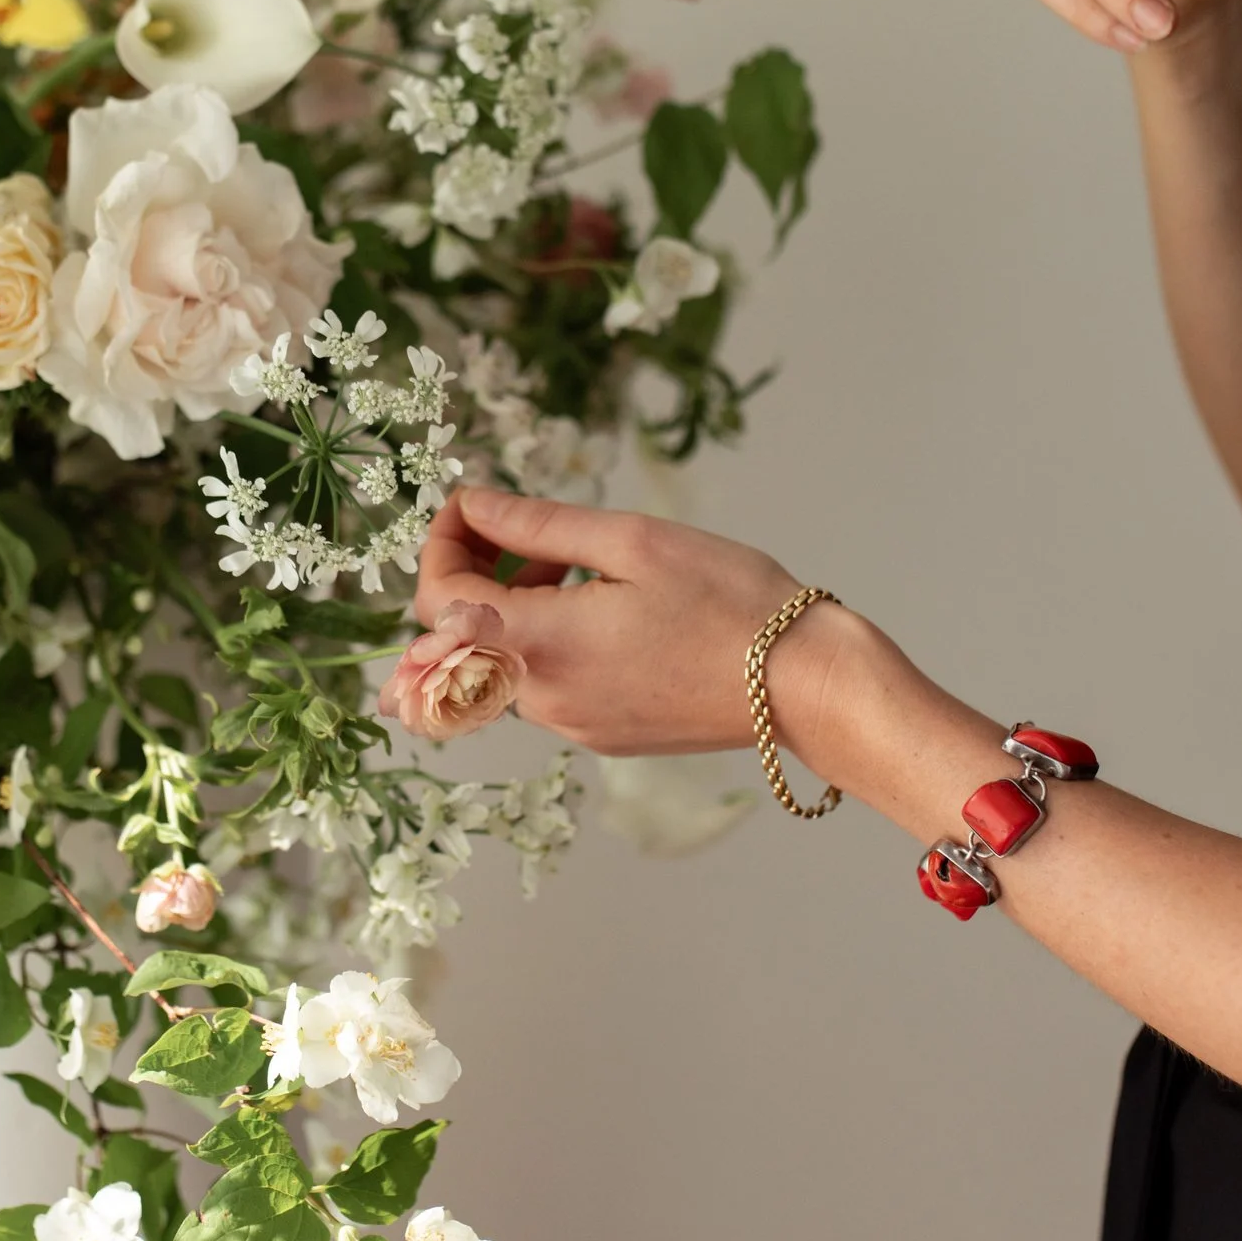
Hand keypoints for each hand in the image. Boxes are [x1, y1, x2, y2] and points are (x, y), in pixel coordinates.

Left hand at [412, 487, 859, 756]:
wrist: (802, 685)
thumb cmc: (730, 602)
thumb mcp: (631, 541)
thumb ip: (536, 524)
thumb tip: (472, 505)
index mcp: (541, 646)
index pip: (439, 602)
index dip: (441, 545)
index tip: (472, 507)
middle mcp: (544, 699)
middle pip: (463, 634)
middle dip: (481, 570)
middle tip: (531, 528)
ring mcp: (573, 725)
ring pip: (504, 659)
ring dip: (518, 603)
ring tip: (579, 562)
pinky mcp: (603, 734)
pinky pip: (545, 683)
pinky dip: (550, 638)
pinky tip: (603, 607)